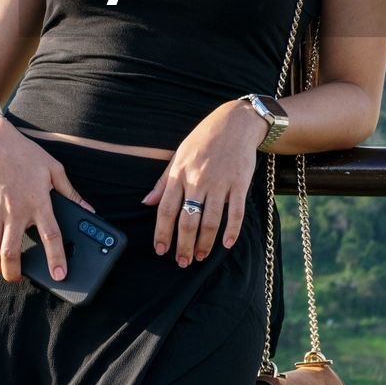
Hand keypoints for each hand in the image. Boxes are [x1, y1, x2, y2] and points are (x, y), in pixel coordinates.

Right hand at [0, 117, 96, 281]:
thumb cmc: (26, 155)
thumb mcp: (54, 168)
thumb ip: (71, 192)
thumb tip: (89, 209)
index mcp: (38, 200)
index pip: (50, 235)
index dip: (56, 258)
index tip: (59, 275)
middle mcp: (15, 209)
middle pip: (11, 252)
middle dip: (14, 273)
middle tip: (19, 278)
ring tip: (3, 270)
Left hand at [139, 100, 266, 266]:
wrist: (234, 122)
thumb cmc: (203, 140)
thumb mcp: (178, 155)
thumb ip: (163, 181)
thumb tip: (146, 202)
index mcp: (179, 173)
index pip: (166, 209)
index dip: (162, 233)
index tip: (160, 250)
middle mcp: (198, 180)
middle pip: (187, 220)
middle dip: (183, 245)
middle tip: (182, 262)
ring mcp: (220, 182)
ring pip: (210, 221)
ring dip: (204, 243)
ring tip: (199, 256)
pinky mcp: (239, 183)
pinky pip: (235, 212)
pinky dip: (231, 231)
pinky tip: (226, 244)